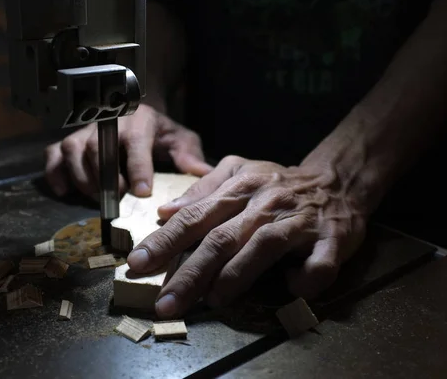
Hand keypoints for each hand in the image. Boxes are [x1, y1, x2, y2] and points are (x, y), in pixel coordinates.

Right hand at [44, 104, 212, 197]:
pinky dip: (55, 173)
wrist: (135, 112)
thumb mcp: (180, 138)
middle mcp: (107, 122)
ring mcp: (84, 130)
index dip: (138, 167)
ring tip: (97, 197)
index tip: (142, 192)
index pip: (136, 141)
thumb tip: (204, 174)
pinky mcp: (69, 140)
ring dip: (82, 178)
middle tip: (118, 198)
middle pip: (97, 147)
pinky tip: (65, 191)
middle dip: (105, 177)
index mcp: (139, 120)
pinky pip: (52, 154)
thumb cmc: (159, 131)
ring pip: (72, 150)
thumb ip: (190, 154)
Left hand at [127, 155, 367, 318]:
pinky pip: (319, 262)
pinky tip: (293, 288)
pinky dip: (307, 278)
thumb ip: (202, 191)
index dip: (165, 241)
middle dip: (189, 272)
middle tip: (165, 302)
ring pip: (263, 247)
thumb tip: (165, 212)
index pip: (194, 216)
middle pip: (221, 238)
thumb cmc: (279, 182)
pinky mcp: (332, 239)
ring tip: (213, 300)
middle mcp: (265, 203)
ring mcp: (299, 221)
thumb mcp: (238, 173)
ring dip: (237, 275)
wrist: (338, 179)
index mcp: (240, 187)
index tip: (137, 265)